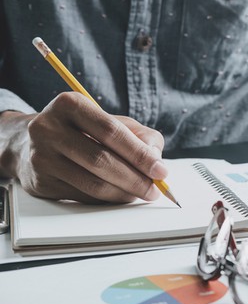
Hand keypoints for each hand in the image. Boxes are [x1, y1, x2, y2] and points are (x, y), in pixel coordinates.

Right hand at [1, 92, 166, 202]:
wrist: (29, 142)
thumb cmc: (82, 130)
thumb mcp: (111, 121)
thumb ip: (140, 135)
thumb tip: (155, 159)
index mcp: (70, 104)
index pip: (111, 132)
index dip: (139, 154)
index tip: (161, 170)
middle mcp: (49, 128)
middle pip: (101, 160)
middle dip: (135, 178)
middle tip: (154, 189)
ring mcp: (41, 156)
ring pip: (92, 183)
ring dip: (123, 193)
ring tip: (141, 193)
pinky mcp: (40, 182)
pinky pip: (82, 196)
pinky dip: (107, 199)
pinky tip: (119, 195)